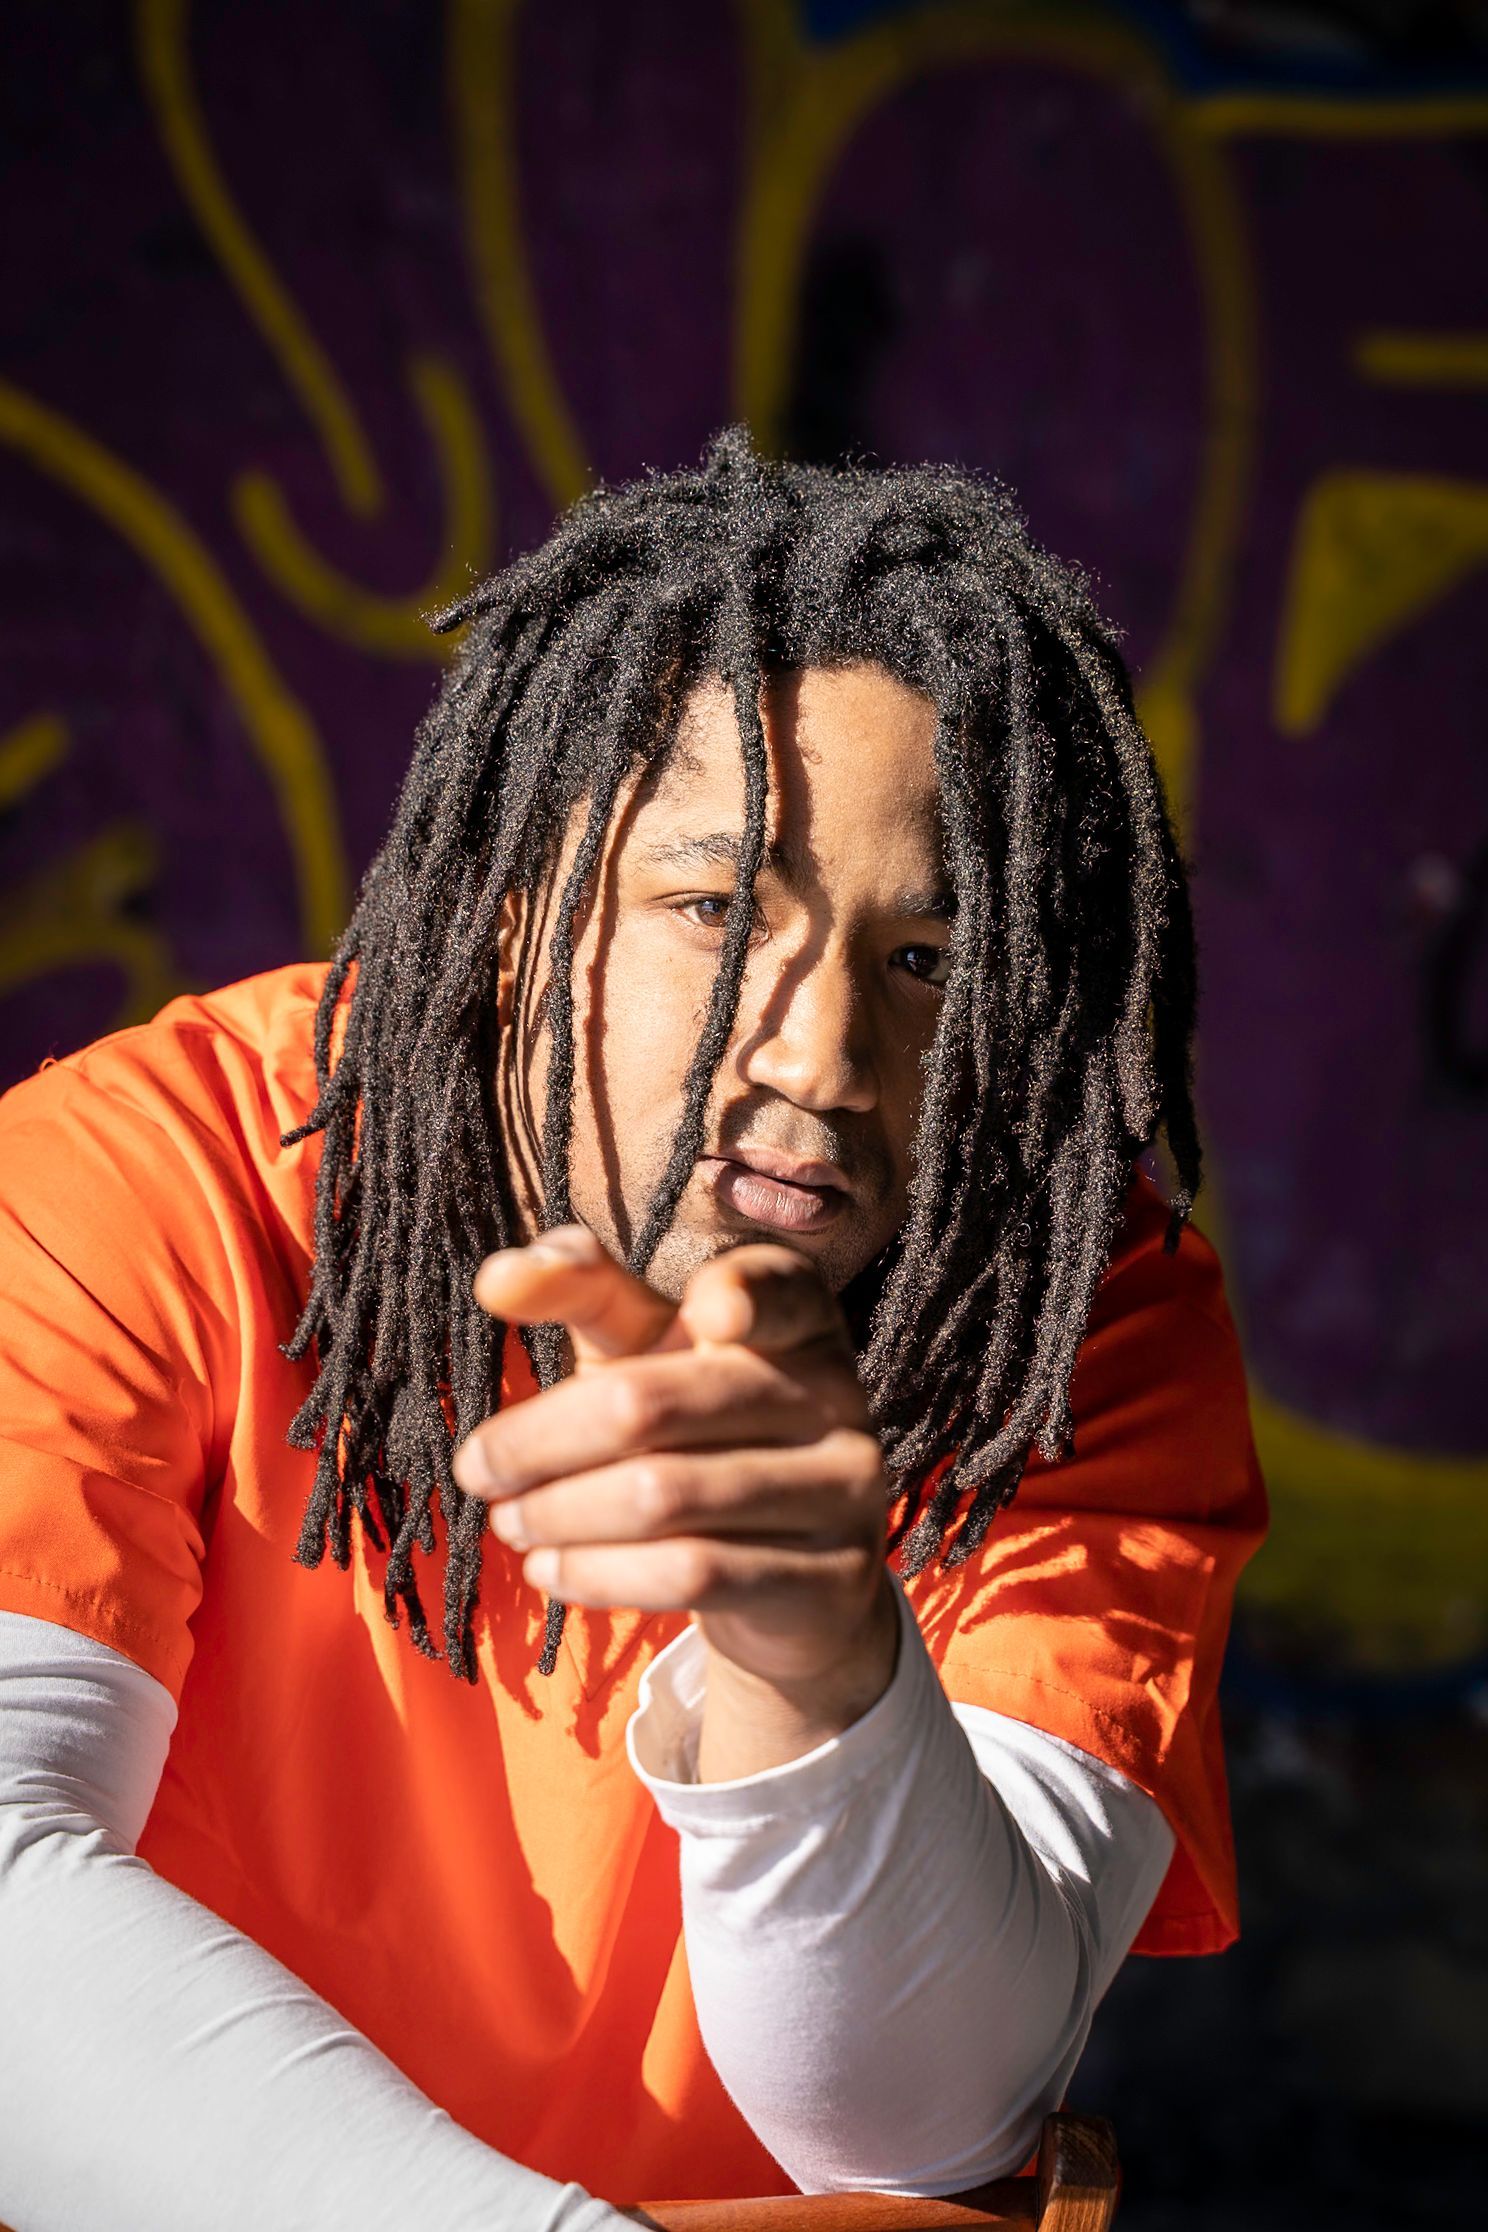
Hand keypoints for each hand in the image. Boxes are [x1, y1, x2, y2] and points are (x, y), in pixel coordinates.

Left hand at [450, 1225, 895, 1699]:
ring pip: (664, 1500)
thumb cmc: (697, 1428)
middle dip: (541, 1441)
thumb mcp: (647, 1349)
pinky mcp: (830, 1576)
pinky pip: (691, 1573)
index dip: (747, 1295)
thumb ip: (583, 1291)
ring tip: (508, 1522)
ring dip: (558, 1515)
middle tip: (476, 1468)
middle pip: (653, 1406)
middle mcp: (836, 1393)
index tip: (704, 1311)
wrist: (789, 1572)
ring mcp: (844, 1488)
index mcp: (799, 1317)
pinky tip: (551, 1569)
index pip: (782, 1288)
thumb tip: (496, 1276)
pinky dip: (598, 1573)